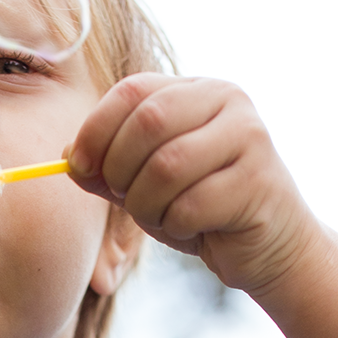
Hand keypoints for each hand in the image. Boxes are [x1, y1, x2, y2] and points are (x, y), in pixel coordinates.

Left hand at [67, 74, 323, 297]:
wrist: (270, 247)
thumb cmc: (204, 211)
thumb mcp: (147, 185)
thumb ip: (109, 168)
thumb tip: (68, 156)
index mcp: (196, 89)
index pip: (133, 90)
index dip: (96, 129)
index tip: (79, 166)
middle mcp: (228, 100)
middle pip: (148, 122)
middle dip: (121, 170)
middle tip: (126, 198)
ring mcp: (249, 137)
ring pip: (167, 166)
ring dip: (147, 205)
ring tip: (161, 218)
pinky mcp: (258, 181)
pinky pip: (191, 206)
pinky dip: (176, 226)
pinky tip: (193, 230)